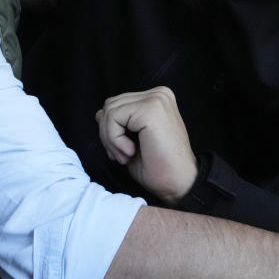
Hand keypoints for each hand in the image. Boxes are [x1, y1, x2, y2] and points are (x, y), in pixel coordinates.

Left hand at [95, 87, 197, 204]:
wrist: (179, 185)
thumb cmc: (158, 168)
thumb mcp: (131, 141)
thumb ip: (118, 123)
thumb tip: (99, 113)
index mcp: (157, 99)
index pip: (117, 104)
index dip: (110, 131)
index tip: (121, 153)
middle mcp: (159, 94)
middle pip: (111, 105)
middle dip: (108, 134)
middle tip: (122, 156)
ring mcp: (156, 98)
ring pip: (110, 110)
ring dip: (111, 139)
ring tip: (127, 155)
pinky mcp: (151, 108)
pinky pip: (114, 117)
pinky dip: (114, 139)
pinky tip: (131, 151)